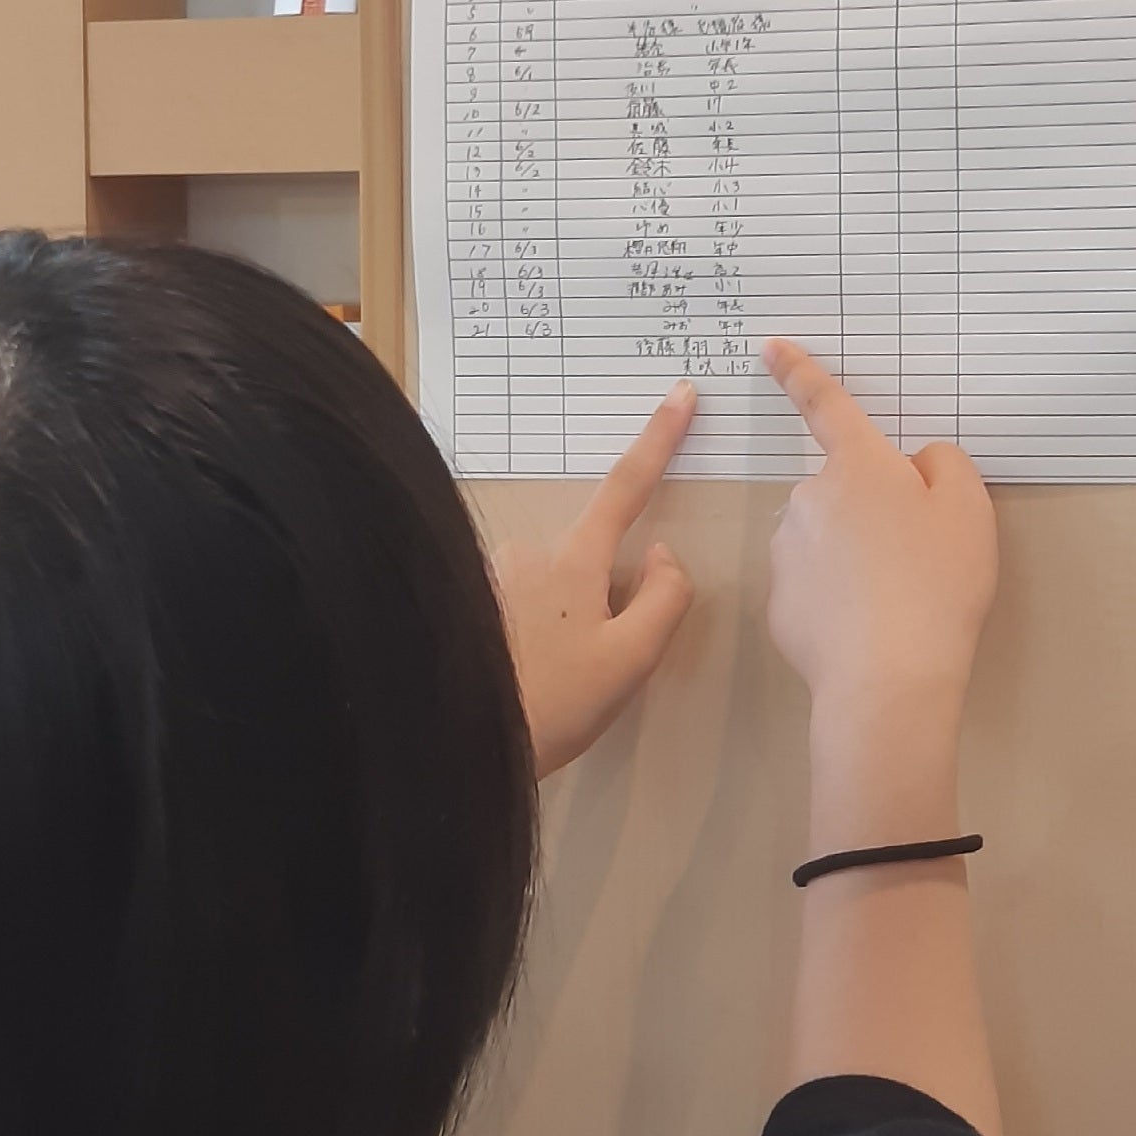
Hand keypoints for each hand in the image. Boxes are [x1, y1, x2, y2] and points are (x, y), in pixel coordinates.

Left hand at [496, 385, 698, 777]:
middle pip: (590, 559)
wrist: (455, 742)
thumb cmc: (552, 704)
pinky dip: (530, 637)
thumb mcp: (630, 661)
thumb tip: (661, 552)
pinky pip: (519, 607)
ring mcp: (491, 573)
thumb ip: (664, 598)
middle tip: (586, 677)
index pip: (627, 486)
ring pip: (553, 589)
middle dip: (600, 605)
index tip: (680, 393)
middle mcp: (528, 551)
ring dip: (561, 627)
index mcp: (574, 561)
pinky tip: (519, 683)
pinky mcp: (466, 598)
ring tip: (546, 693)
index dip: (658, 438)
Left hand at [764, 341, 997, 734]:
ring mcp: (787, 550)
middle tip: (916, 559)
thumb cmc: (936, 585)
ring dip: (851, 557)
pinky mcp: (778, 602)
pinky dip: (835, 601)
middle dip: (870, 513)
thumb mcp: (969, 511)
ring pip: (825, 539)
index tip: (770, 347)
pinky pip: (812, 587)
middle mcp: (810, 496)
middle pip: (843, 490)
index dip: (799, 372)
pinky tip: (864, 630)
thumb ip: (944, 466)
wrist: (888, 680)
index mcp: (858, 465)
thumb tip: (915, 463)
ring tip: (894, 602)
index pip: (826, 405)